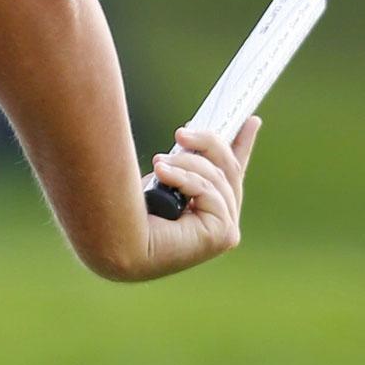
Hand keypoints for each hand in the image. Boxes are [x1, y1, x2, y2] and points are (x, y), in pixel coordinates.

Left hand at [130, 116, 260, 278]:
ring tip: (158, 164)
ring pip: (217, 177)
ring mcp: (225, 232)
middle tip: (181, 132)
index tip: (251, 121)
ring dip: (184, 164)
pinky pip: (209, 191)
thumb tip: (191, 137)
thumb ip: (187, 164)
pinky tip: (162, 175)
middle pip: (229, 169)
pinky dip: (183, 179)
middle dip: (206, 143)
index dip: (243, 145)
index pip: (233, 173)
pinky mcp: (223, 236)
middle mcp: (221, 223)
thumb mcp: (164, 176)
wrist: (113, 243)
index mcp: (207, 210)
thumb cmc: (128, 213)